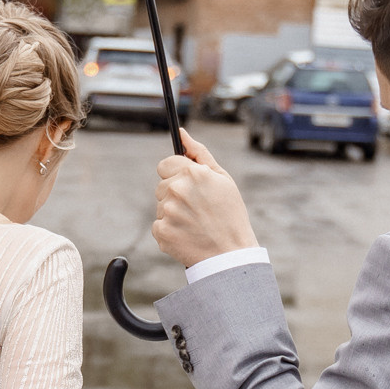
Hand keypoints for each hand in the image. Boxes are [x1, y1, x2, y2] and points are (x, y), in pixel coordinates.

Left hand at [153, 135, 257, 268]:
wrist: (231, 255)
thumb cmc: (230, 215)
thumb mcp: (222, 179)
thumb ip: (199, 153)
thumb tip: (182, 134)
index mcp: (193, 173)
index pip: (165, 165)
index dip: (176, 175)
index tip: (187, 186)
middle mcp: (177, 189)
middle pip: (161, 186)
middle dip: (175, 195)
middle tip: (196, 210)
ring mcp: (167, 211)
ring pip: (160, 206)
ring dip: (173, 214)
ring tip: (194, 224)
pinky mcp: (161, 232)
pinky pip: (158, 226)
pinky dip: (170, 231)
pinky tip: (187, 236)